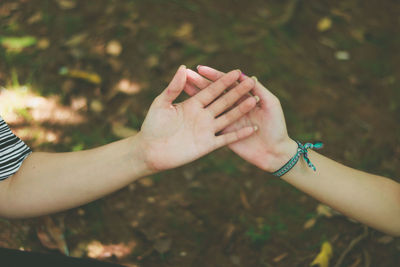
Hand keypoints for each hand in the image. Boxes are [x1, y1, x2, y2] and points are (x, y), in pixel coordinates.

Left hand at [137, 65, 257, 171]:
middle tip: (250, 81)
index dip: (223, 81)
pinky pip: (227, 139)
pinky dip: (239, 134)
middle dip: (236, 92)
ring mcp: (206, 130)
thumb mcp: (161, 104)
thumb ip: (173, 88)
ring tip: (254, 101)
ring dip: (241, 110)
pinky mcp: (208, 145)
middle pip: (223, 101)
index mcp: (192, 104)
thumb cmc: (152, 126)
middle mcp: (202, 116)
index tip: (236, 71)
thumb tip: (183, 67)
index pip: (211, 90)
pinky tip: (252, 128)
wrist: (150, 151)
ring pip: (228, 118)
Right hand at [184, 66, 296, 171]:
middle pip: (213, 92)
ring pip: (208, 106)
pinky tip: (188, 107)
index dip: (212, 75)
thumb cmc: (276, 126)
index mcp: (242, 98)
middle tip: (186, 74)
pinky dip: (200, 116)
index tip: (199, 68)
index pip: (225, 84)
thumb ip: (258, 89)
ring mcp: (225, 121)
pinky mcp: (222, 136)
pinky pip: (208, 124)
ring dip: (196, 95)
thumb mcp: (270, 104)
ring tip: (184, 86)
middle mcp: (231, 108)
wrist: (276, 152)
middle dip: (199, 82)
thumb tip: (242, 74)